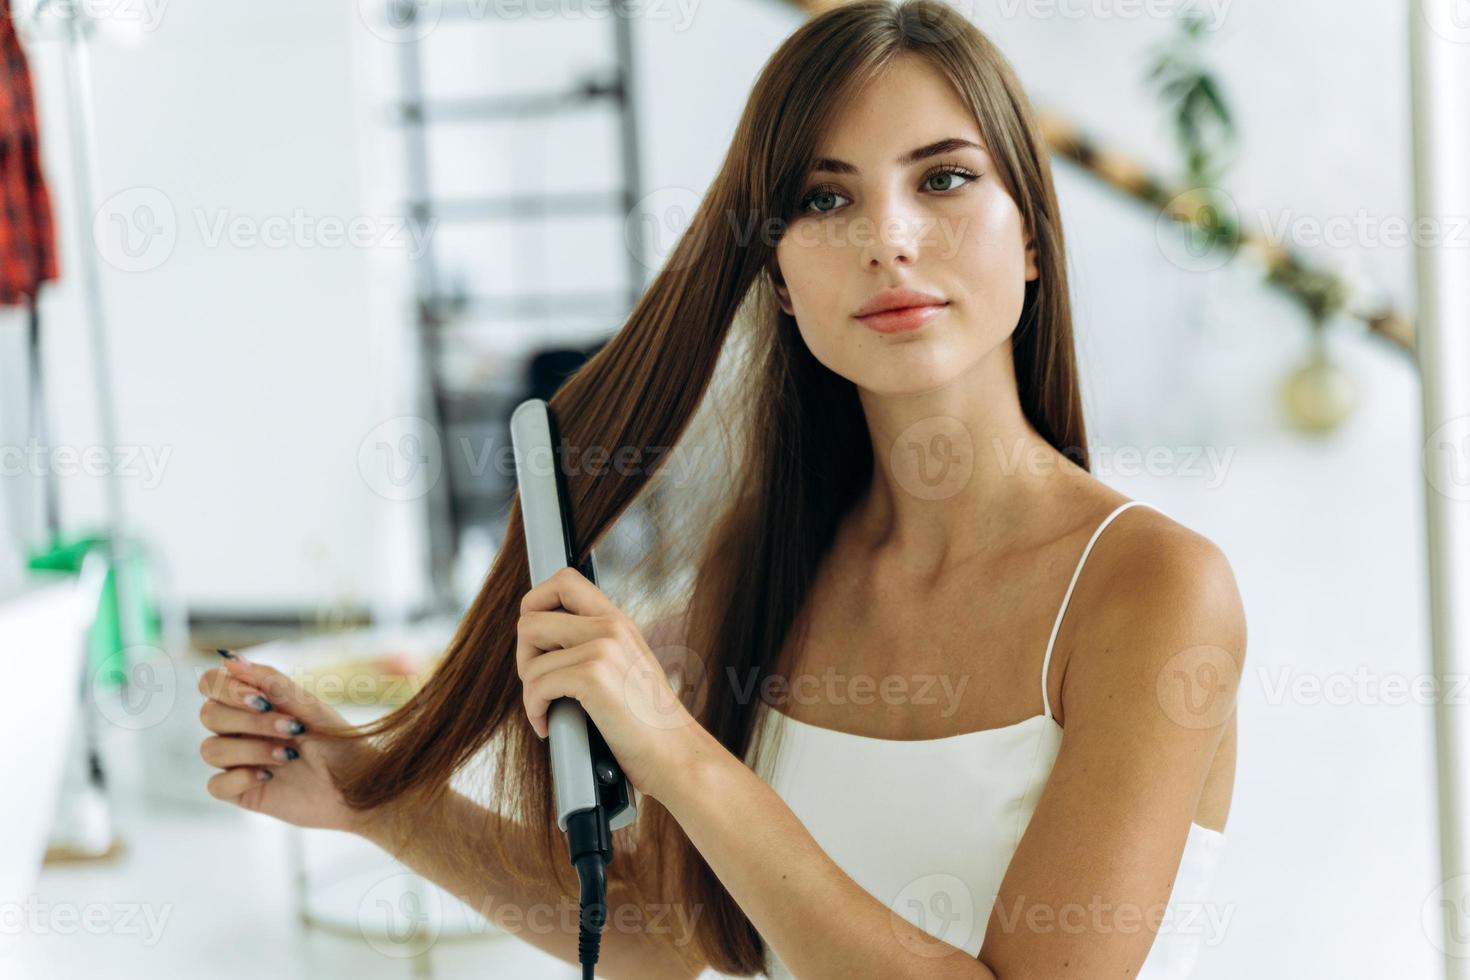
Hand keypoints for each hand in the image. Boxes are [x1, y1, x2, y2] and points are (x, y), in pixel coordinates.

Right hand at [197, 652, 376, 833]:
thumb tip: (230, 659)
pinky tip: (269, 776)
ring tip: (289, 755)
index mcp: (252, 703)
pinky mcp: (240, 791)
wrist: (357, 784)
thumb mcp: (309, 707)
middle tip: (292, 729)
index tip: (261, 700)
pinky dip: (241, 777)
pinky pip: (215, 784)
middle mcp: (240, 729)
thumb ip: (271, 682)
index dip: (226, 688)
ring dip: (251, 749)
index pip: (211, 684)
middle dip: (249, 721)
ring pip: (210, 749)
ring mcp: (238, 760)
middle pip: (208, 714)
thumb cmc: (337, 741)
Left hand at [517, 566, 713, 804]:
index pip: (563, 580)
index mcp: (618, 620)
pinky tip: (548, 725)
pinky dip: (534, 711)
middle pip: (530, 618)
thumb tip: (541, 645)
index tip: (538, 642)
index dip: (536, 603)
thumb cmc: (647, 723)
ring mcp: (604, 648)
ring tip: (547, 709)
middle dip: (524, 656)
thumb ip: (594, 646)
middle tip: (540, 684)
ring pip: (530, 659)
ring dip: (529, 692)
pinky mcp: (594, 677)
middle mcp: (611, 626)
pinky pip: (537, 685)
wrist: (676, 754)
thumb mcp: (626, 668)